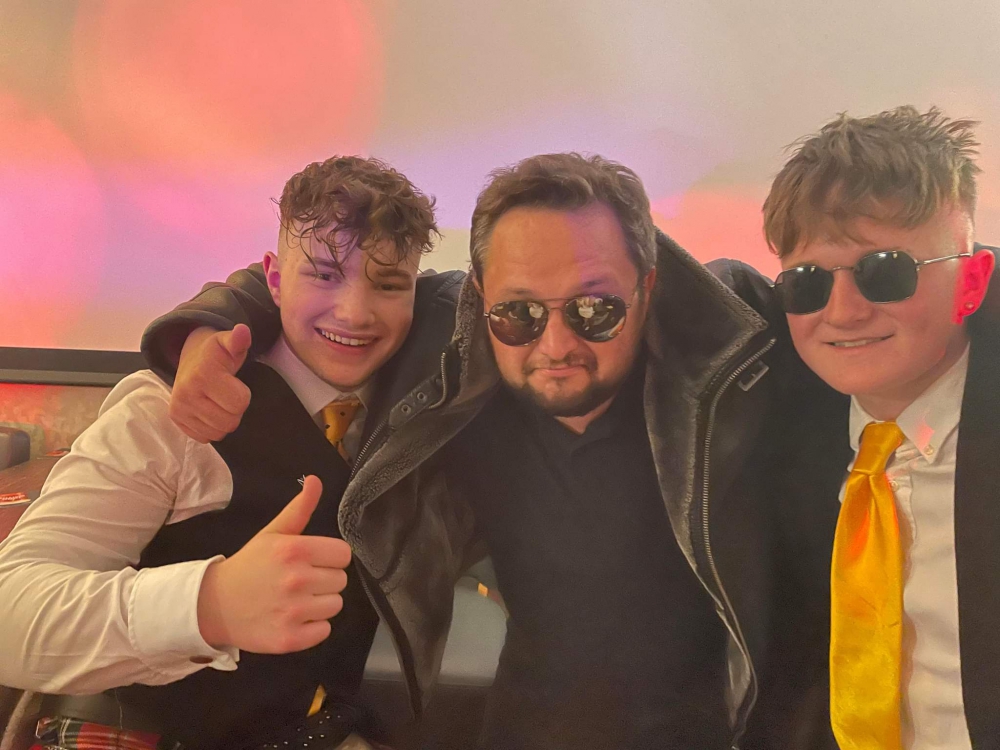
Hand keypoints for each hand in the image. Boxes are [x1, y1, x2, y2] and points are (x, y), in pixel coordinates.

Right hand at [169, 324, 251, 442]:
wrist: (191, 359)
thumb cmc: (217, 354)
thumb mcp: (228, 343)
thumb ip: (238, 340)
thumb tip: (243, 331)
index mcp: (203, 374)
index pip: (239, 403)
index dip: (243, 395)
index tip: (235, 383)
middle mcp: (187, 393)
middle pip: (229, 422)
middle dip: (234, 410)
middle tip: (227, 394)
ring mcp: (179, 408)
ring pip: (218, 433)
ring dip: (224, 420)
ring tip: (218, 401)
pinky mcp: (176, 419)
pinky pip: (205, 437)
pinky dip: (211, 427)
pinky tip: (208, 410)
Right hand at [197, 476, 351, 653]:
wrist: (214, 606)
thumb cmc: (249, 566)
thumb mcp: (272, 533)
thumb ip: (299, 508)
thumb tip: (316, 480)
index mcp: (295, 550)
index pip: (343, 554)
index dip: (330, 558)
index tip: (313, 561)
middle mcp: (296, 580)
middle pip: (341, 580)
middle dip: (324, 580)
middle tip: (299, 581)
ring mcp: (293, 611)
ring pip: (335, 606)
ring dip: (319, 604)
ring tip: (295, 600)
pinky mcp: (289, 639)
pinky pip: (324, 631)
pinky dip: (312, 628)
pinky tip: (292, 619)